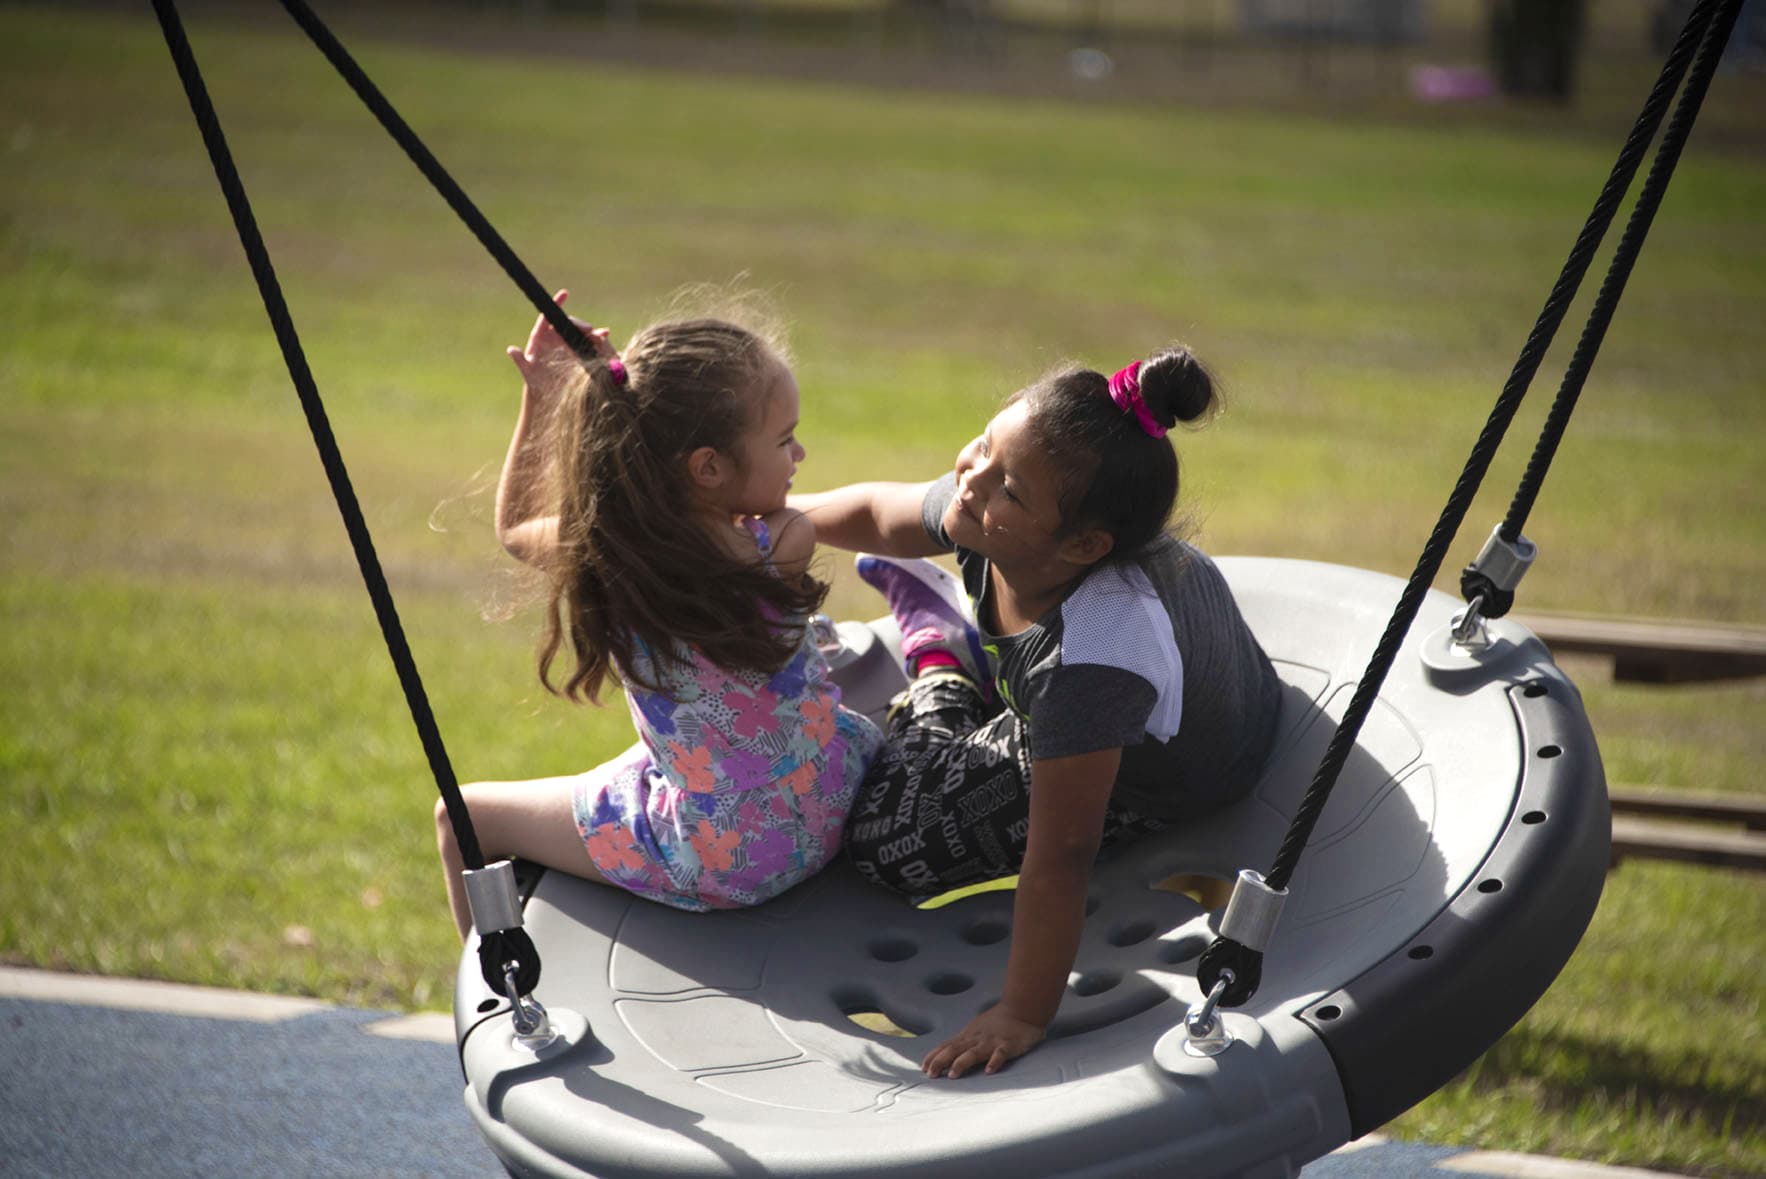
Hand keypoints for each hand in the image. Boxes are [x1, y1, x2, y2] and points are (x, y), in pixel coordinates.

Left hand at [506, 289, 616, 388]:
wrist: (548, 394)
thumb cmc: (535, 383)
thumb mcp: (528, 373)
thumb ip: (520, 360)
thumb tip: (511, 350)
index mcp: (540, 337)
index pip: (548, 316)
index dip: (556, 304)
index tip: (565, 294)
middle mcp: (554, 337)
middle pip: (567, 324)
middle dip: (579, 324)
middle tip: (589, 329)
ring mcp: (566, 344)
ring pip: (579, 332)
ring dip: (592, 332)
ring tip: (601, 334)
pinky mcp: (576, 352)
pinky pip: (587, 342)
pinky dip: (596, 340)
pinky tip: (605, 339)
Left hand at [921, 1004, 1046, 1078]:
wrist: (1020, 1009)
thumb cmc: (996, 1022)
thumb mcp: (975, 1030)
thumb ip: (962, 1043)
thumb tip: (943, 1055)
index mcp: (968, 1036)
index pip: (946, 1046)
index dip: (934, 1057)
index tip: (923, 1068)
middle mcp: (976, 1039)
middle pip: (955, 1050)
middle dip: (941, 1061)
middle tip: (931, 1075)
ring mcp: (991, 1042)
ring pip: (974, 1052)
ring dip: (962, 1062)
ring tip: (953, 1074)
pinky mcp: (1008, 1045)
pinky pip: (1000, 1054)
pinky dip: (994, 1062)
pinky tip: (989, 1071)